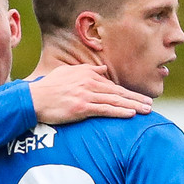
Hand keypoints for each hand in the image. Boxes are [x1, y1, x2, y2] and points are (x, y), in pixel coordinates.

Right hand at [29, 64, 151, 123]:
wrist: (33, 98)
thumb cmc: (49, 87)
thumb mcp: (67, 72)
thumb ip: (87, 70)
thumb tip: (102, 70)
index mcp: (88, 75)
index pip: (112, 86)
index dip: (127, 93)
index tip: (139, 99)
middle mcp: (89, 83)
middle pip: (118, 92)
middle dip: (136, 98)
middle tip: (150, 105)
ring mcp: (86, 95)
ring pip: (115, 100)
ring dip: (133, 106)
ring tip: (146, 111)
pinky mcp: (82, 107)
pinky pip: (105, 109)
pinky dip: (119, 111)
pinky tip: (131, 114)